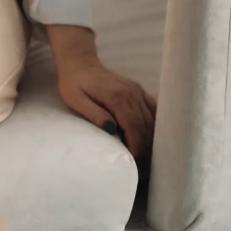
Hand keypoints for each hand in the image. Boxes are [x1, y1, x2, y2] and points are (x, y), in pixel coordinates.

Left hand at [55, 52, 156, 174]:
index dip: (137, 148)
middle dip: (147, 149)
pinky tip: (156, 138)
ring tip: (149, 158)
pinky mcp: (138, 90)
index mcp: (117, 97)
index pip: (134, 127)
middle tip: (144, 168)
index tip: (136, 165)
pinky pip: (154, 109)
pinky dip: (157, 124)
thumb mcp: (75, 100)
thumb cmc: (73, 82)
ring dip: (152, 139)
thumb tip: (112, 130)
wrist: (79, 62)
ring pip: (152, 120)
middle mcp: (132, 94)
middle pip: (146, 126)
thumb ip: (94, 114)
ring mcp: (137, 91)